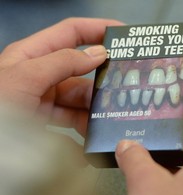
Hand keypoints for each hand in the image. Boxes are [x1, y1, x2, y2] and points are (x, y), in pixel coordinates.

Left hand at [0, 17, 121, 134]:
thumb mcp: (25, 77)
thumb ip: (63, 62)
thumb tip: (98, 53)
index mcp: (34, 56)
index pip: (72, 33)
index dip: (98, 29)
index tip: (122, 35)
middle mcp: (42, 76)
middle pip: (80, 72)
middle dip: (100, 82)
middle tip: (122, 91)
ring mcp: (45, 100)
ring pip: (79, 101)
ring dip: (93, 112)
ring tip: (106, 121)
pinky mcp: (46, 122)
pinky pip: (71, 126)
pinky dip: (82, 135)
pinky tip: (90, 141)